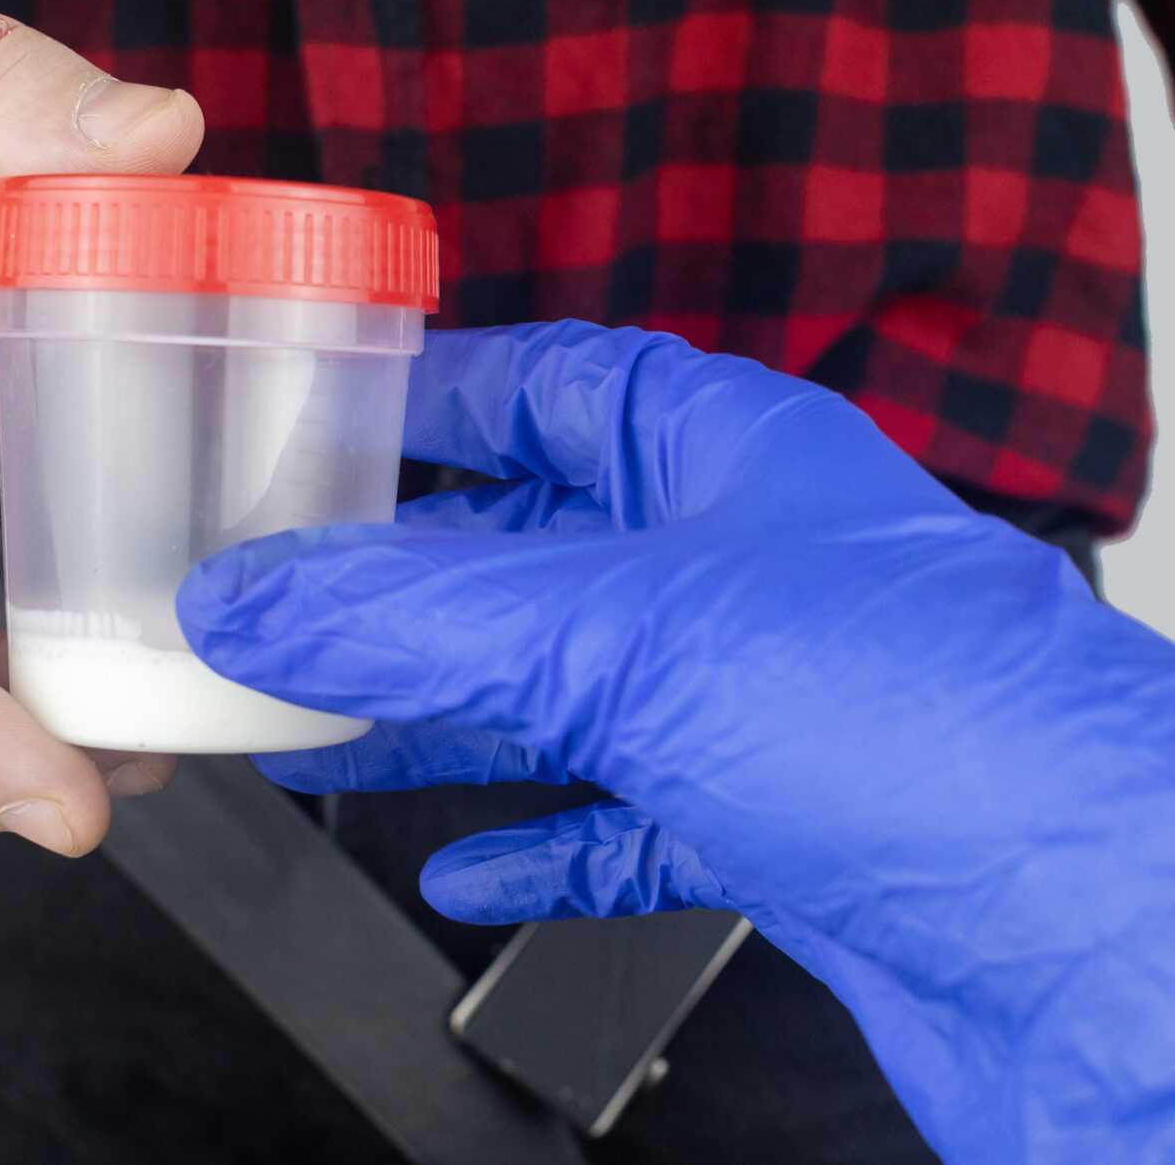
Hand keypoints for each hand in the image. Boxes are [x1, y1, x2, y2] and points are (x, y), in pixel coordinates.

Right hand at [177, 323, 1174, 1163]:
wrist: (1119, 957)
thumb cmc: (950, 738)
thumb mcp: (629, 635)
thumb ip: (417, 617)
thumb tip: (253, 596)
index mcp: (730, 457)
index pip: (549, 385)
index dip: (428, 396)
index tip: (313, 421)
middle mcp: (748, 569)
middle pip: (532, 552)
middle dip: (398, 588)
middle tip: (277, 610)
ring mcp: (766, 705)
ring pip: (562, 694)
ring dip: (439, 719)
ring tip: (320, 737)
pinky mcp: (780, 830)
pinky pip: (627, 821)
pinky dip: (541, 841)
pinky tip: (471, 865)